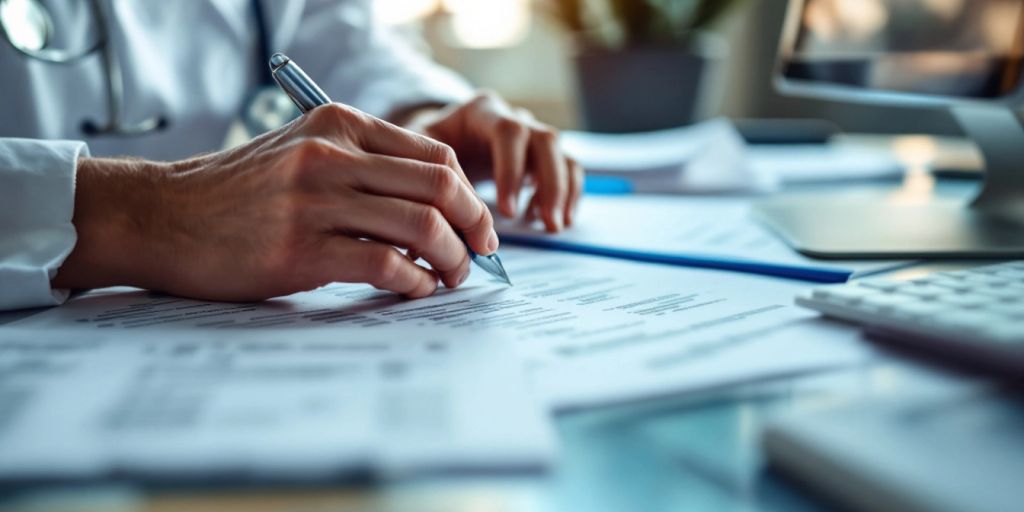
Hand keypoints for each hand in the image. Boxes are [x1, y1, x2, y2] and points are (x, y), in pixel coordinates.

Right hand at [53, 103, 497, 300]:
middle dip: (475, 225)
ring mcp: (315, 202)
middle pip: (440, 186)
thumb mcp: (300, 154)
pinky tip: (416, 289)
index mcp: (338, 125)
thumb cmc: (236, 193)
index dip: (469, 193)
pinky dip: (415, 281)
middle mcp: (331, 156)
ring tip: (453, 277)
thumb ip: (361, 168)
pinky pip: (384, 264)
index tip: (479, 225)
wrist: (161, 216)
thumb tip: (433, 209)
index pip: (435, 154)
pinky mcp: (299, 250)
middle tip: (482, 254)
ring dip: (453, 258)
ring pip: (421, 225)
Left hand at [404, 92, 582, 232]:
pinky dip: (569, 195)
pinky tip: (554, 222)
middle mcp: (513, 117)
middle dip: (549, 184)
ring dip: (563, 191)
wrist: (438, 141)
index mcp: (481, 112)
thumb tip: (424, 226)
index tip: (506, 212)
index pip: (508, 132)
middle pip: (546, 140)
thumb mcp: (413, 151)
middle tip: (547, 224)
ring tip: (555, 226)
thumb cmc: (423, 150)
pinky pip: (569, 169)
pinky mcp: (543, 156)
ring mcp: (532, 135)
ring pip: (563, 153)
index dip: (511, 171)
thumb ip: (418, 174)